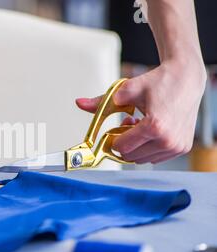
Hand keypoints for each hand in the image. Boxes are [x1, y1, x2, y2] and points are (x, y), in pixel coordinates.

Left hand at [76, 61, 206, 163]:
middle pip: (130, 156)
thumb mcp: (126, 90)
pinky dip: (147, 147)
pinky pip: (155, 157)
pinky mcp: (182, 148)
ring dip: (135, 146)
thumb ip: (101, 102)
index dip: (113, 139)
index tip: (116, 126)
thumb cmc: (159, 82)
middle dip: (123, 142)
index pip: (122, 147)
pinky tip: (149, 130)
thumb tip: (79, 103)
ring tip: (139, 125)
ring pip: (142, 159)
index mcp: (155, 127)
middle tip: (127, 123)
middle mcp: (168, 140)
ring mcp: (177, 146)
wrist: (187, 78)